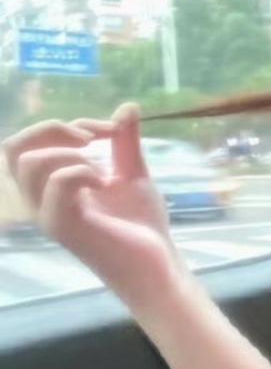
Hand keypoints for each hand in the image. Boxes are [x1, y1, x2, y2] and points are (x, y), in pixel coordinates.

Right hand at [1, 103, 188, 310]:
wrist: (158, 263)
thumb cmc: (142, 225)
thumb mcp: (132, 172)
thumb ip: (125, 141)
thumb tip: (127, 105)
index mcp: (48, 187)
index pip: (28, 142)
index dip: (66, 124)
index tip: (111, 129)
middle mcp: (40, 201)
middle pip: (14, 148)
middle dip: (52, 129)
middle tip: (93, 139)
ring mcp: (48, 215)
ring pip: (26, 163)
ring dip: (67, 151)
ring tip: (99, 166)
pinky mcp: (64, 227)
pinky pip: (55, 183)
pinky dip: (81, 171)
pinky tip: (104, 183)